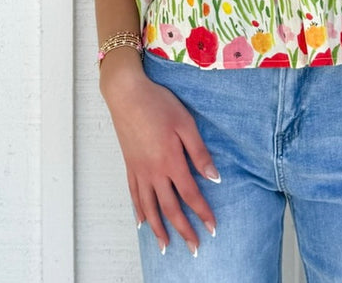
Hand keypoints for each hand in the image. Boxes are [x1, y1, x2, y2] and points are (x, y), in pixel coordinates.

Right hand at [101, 58, 218, 253]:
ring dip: (159, 229)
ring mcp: (139, 170)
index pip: (190, 195)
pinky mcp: (129, 165)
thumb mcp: (186, 123)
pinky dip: (139, 212)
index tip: (212, 228)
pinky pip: (134, 195)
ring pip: (149, 207)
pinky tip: (143, 223)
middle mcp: (154, 171)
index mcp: (171, 161)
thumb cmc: (159, 104)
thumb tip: (214, 178)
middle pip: (169, 208)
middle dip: (183, 230)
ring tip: (166, 247)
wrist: (127, 94)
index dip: (202, 213)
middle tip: (194, 247)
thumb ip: (199, 152)